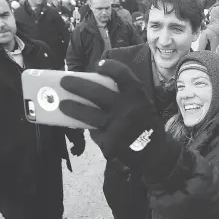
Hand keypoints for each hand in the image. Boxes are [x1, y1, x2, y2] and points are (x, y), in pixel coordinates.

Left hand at [59, 60, 180, 180]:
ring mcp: (116, 126)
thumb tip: (100, 84)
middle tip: (65, 81)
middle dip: (77, 84)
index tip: (98, 65)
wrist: (155, 153)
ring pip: (88, 115)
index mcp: (137, 95)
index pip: (120, 73)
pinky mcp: (109, 143)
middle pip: (96, 91)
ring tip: (63, 104)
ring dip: (72, 108)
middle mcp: (126, 108)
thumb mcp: (143, 104)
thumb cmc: (146, 124)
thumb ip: (127, 94)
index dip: (108, 66)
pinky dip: (90, 128)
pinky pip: (94, 132)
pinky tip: (86, 125)